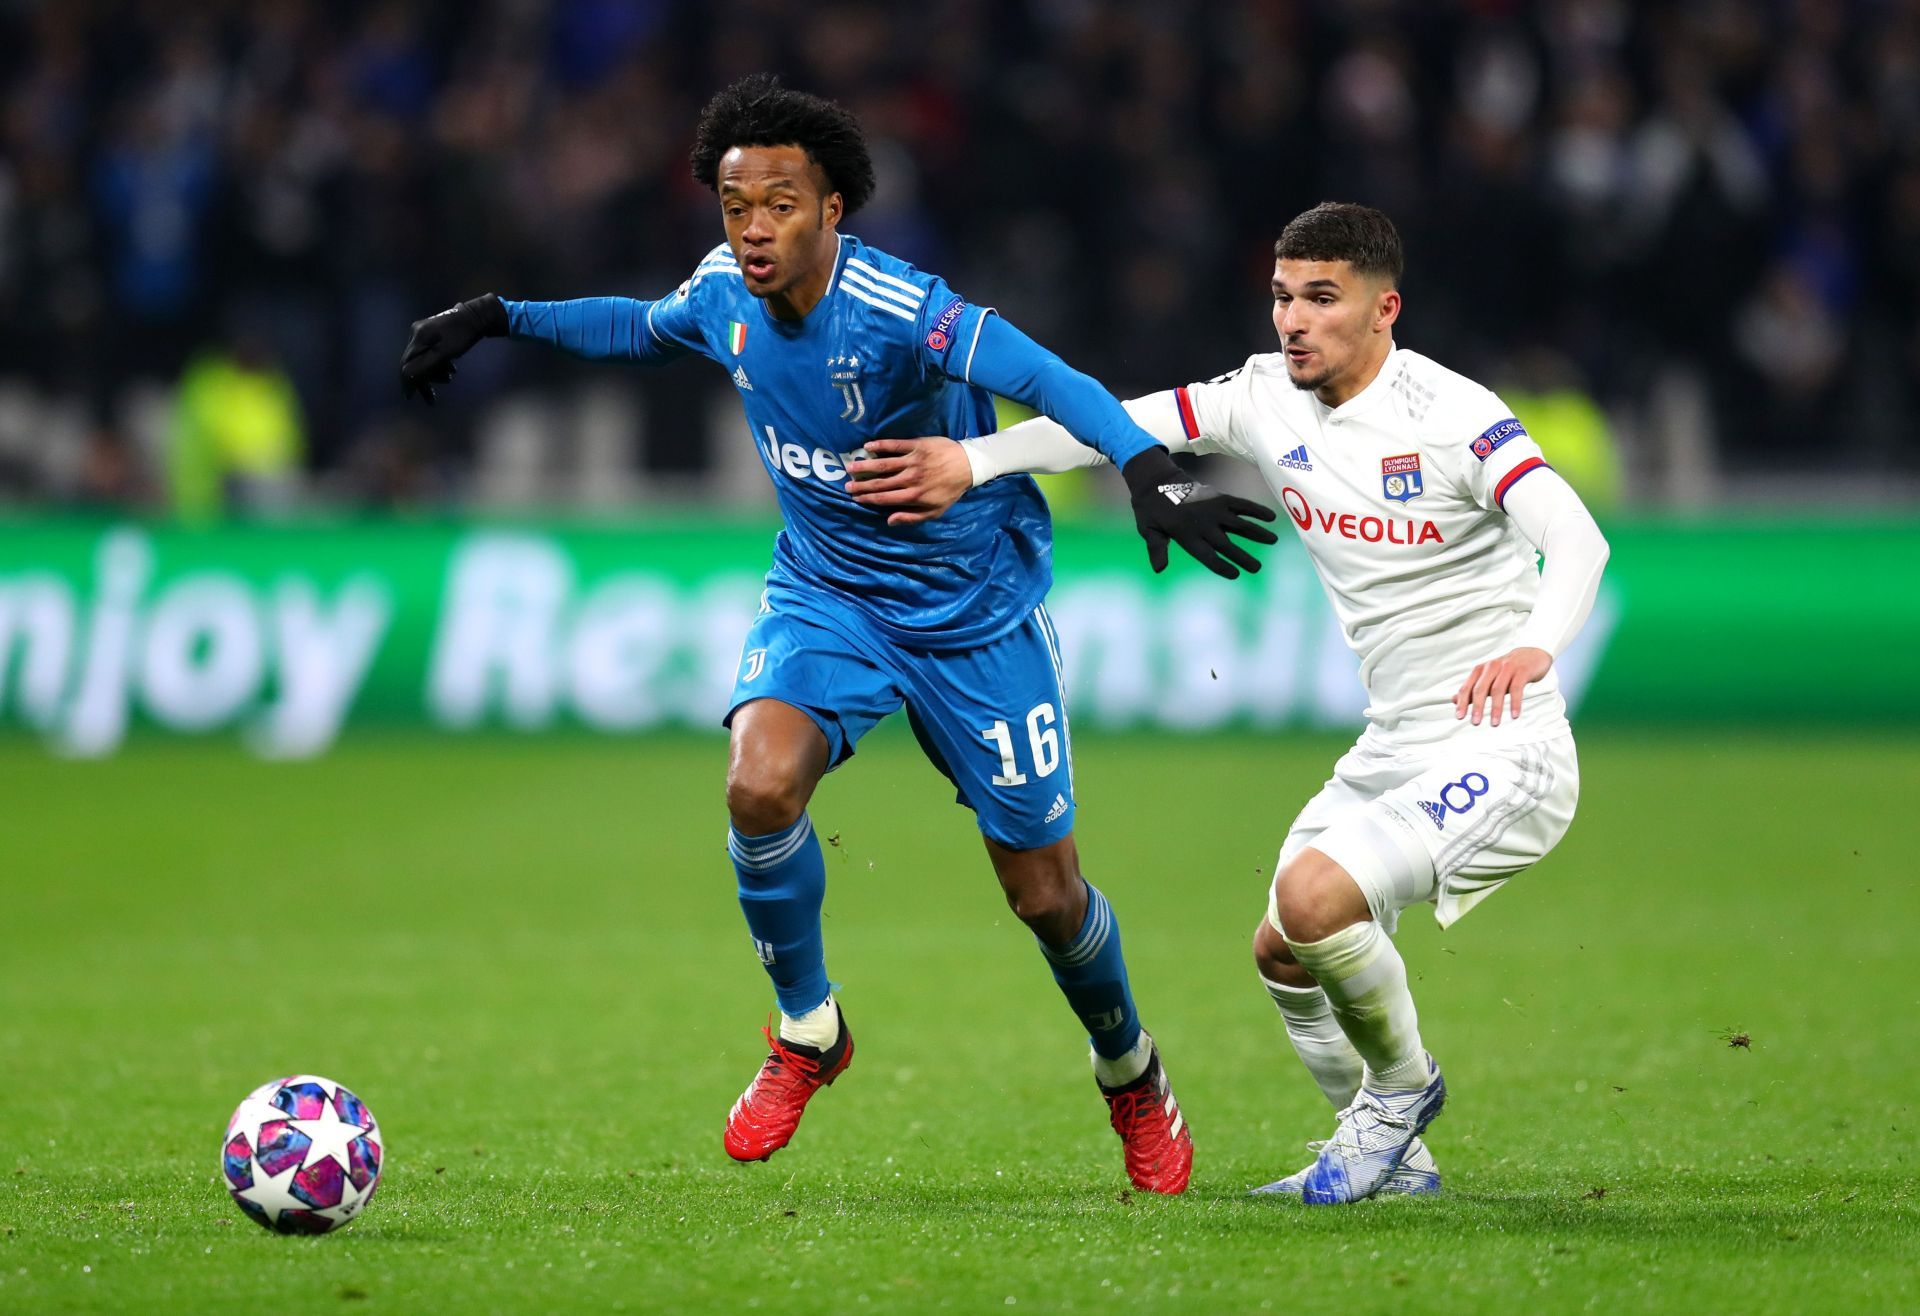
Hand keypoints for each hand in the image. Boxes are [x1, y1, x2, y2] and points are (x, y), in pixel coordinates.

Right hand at [399, 294, 507, 403]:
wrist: (478, 316)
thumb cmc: (462, 336)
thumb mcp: (444, 354)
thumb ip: (424, 366)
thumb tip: (406, 379)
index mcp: (417, 337)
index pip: (406, 364)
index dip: (407, 382)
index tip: (410, 398)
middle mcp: (416, 333)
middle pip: (414, 362)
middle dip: (426, 379)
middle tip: (436, 395)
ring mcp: (423, 332)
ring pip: (423, 358)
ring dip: (435, 371)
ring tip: (450, 376)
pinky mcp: (432, 333)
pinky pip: (430, 353)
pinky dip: (438, 363)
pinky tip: (451, 368)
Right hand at [845, 437, 973, 523]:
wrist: (968, 465)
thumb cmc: (951, 490)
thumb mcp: (935, 511)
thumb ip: (911, 517)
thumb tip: (889, 521)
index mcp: (913, 496)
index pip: (884, 498)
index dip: (868, 499)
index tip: (855, 498)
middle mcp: (910, 478)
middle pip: (880, 483)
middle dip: (862, 485)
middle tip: (847, 485)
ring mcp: (912, 461)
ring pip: (884, 464)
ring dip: (866, 465)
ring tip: (851, 466)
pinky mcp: (917, 445)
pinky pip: (895, 445)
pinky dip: (880, 445)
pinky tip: (868, 446)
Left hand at [1120, 447, 1278, 578]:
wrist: (1155, 479)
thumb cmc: (1150, 509)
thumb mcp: (1148, 530)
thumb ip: (1157, 549)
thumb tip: (1159, 569)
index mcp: (1186, 535)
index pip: (1207, 556)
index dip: (1221, 566)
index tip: (1235, 574)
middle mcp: (1203, 524)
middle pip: (1226, 544)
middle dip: (1243, 556)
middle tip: (1258, 568)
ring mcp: (1212, 509)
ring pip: (1238, 523)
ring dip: (1257, 532)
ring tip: (1274, 540)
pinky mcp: (1218, 497)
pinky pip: (1240, 504)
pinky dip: (1255, 509)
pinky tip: (1270, 516)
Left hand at [1452, 647, 1552, 725]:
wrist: (1531, 655)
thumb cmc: (1507, 669)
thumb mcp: (1488, 678)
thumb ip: (1473, 689)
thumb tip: (1454, 700)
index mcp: (1481, 670)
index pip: (1467, 687)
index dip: (1462, 702)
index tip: (1460, 716)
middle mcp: (1491, 667)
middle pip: (1480, 688)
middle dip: (1477, 707)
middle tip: (1475, 722)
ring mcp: (1507, 668)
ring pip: (1498, 690)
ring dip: (1495, 708)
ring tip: (1494, 723)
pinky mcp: (1521, 671)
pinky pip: (1517, 688)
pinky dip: (1514, 703)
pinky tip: (1514, 715)